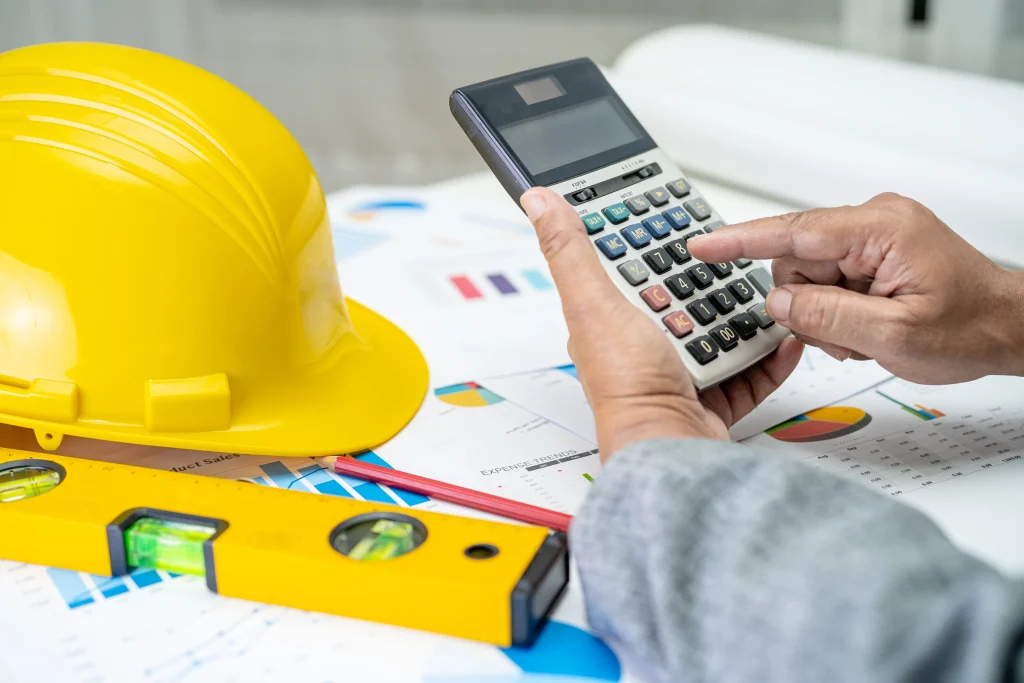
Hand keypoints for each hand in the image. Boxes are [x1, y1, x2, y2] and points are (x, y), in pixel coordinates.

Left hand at [519, 187, 803, 459]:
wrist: (671, 447)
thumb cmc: (628, 385)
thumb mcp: (594, 303)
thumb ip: (570, 251)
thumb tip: (538, 201)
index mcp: (606, 319)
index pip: (626, 264)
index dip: (648, 238)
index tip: (673, 213)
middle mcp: (639, 345)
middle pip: (678, 294)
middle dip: (707, 275)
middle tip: (735, 250)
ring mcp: (676, 372)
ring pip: (717, 328)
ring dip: (743, 312)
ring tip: (764, 290)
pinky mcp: (711, 398)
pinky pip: (746, 369)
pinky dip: (768, 354)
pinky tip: (783, 336)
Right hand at [688, 193, 1023, 383]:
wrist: (1007, 328)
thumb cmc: (969, 327)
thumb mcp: (893, 335)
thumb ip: (826, 315)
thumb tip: (776, 300)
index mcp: (880, 230)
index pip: (793, 231)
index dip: (740, 240)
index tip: (701, 245)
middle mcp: (874, 222)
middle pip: (796, 261)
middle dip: (808, 304)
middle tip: (845, 334)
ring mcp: (873, 236)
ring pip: (808, 275)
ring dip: (824, 312)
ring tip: (863, 333)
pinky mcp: (872, 251)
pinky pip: (828, 279)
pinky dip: (837, 309)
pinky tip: (864, 324)